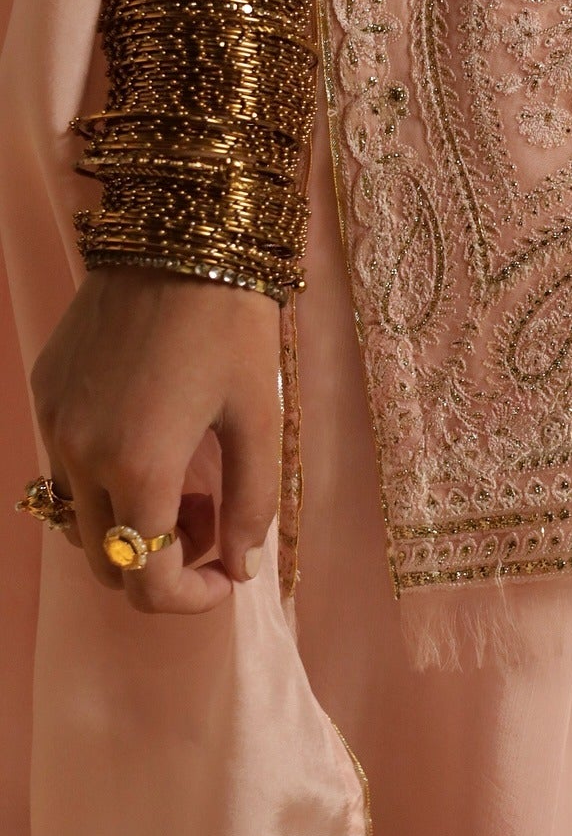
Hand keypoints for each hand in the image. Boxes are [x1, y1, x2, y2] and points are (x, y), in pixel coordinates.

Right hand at [30, 268, 281, 611]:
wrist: (179, 236)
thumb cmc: (233, 325)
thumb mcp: (262, 418)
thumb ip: (252, 502)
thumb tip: (242, 565)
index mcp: (139, 468)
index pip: (148, 582)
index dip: (192, 598)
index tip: (228, 576)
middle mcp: (81, 455)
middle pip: (109, 563)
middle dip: (164, 562)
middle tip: (214, 516)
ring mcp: (54, 424)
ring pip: (83, 519)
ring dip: (133, 523)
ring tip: (186, 476)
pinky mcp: (46, 394)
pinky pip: (68, 467)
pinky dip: (108, 479)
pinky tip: (154, 436)